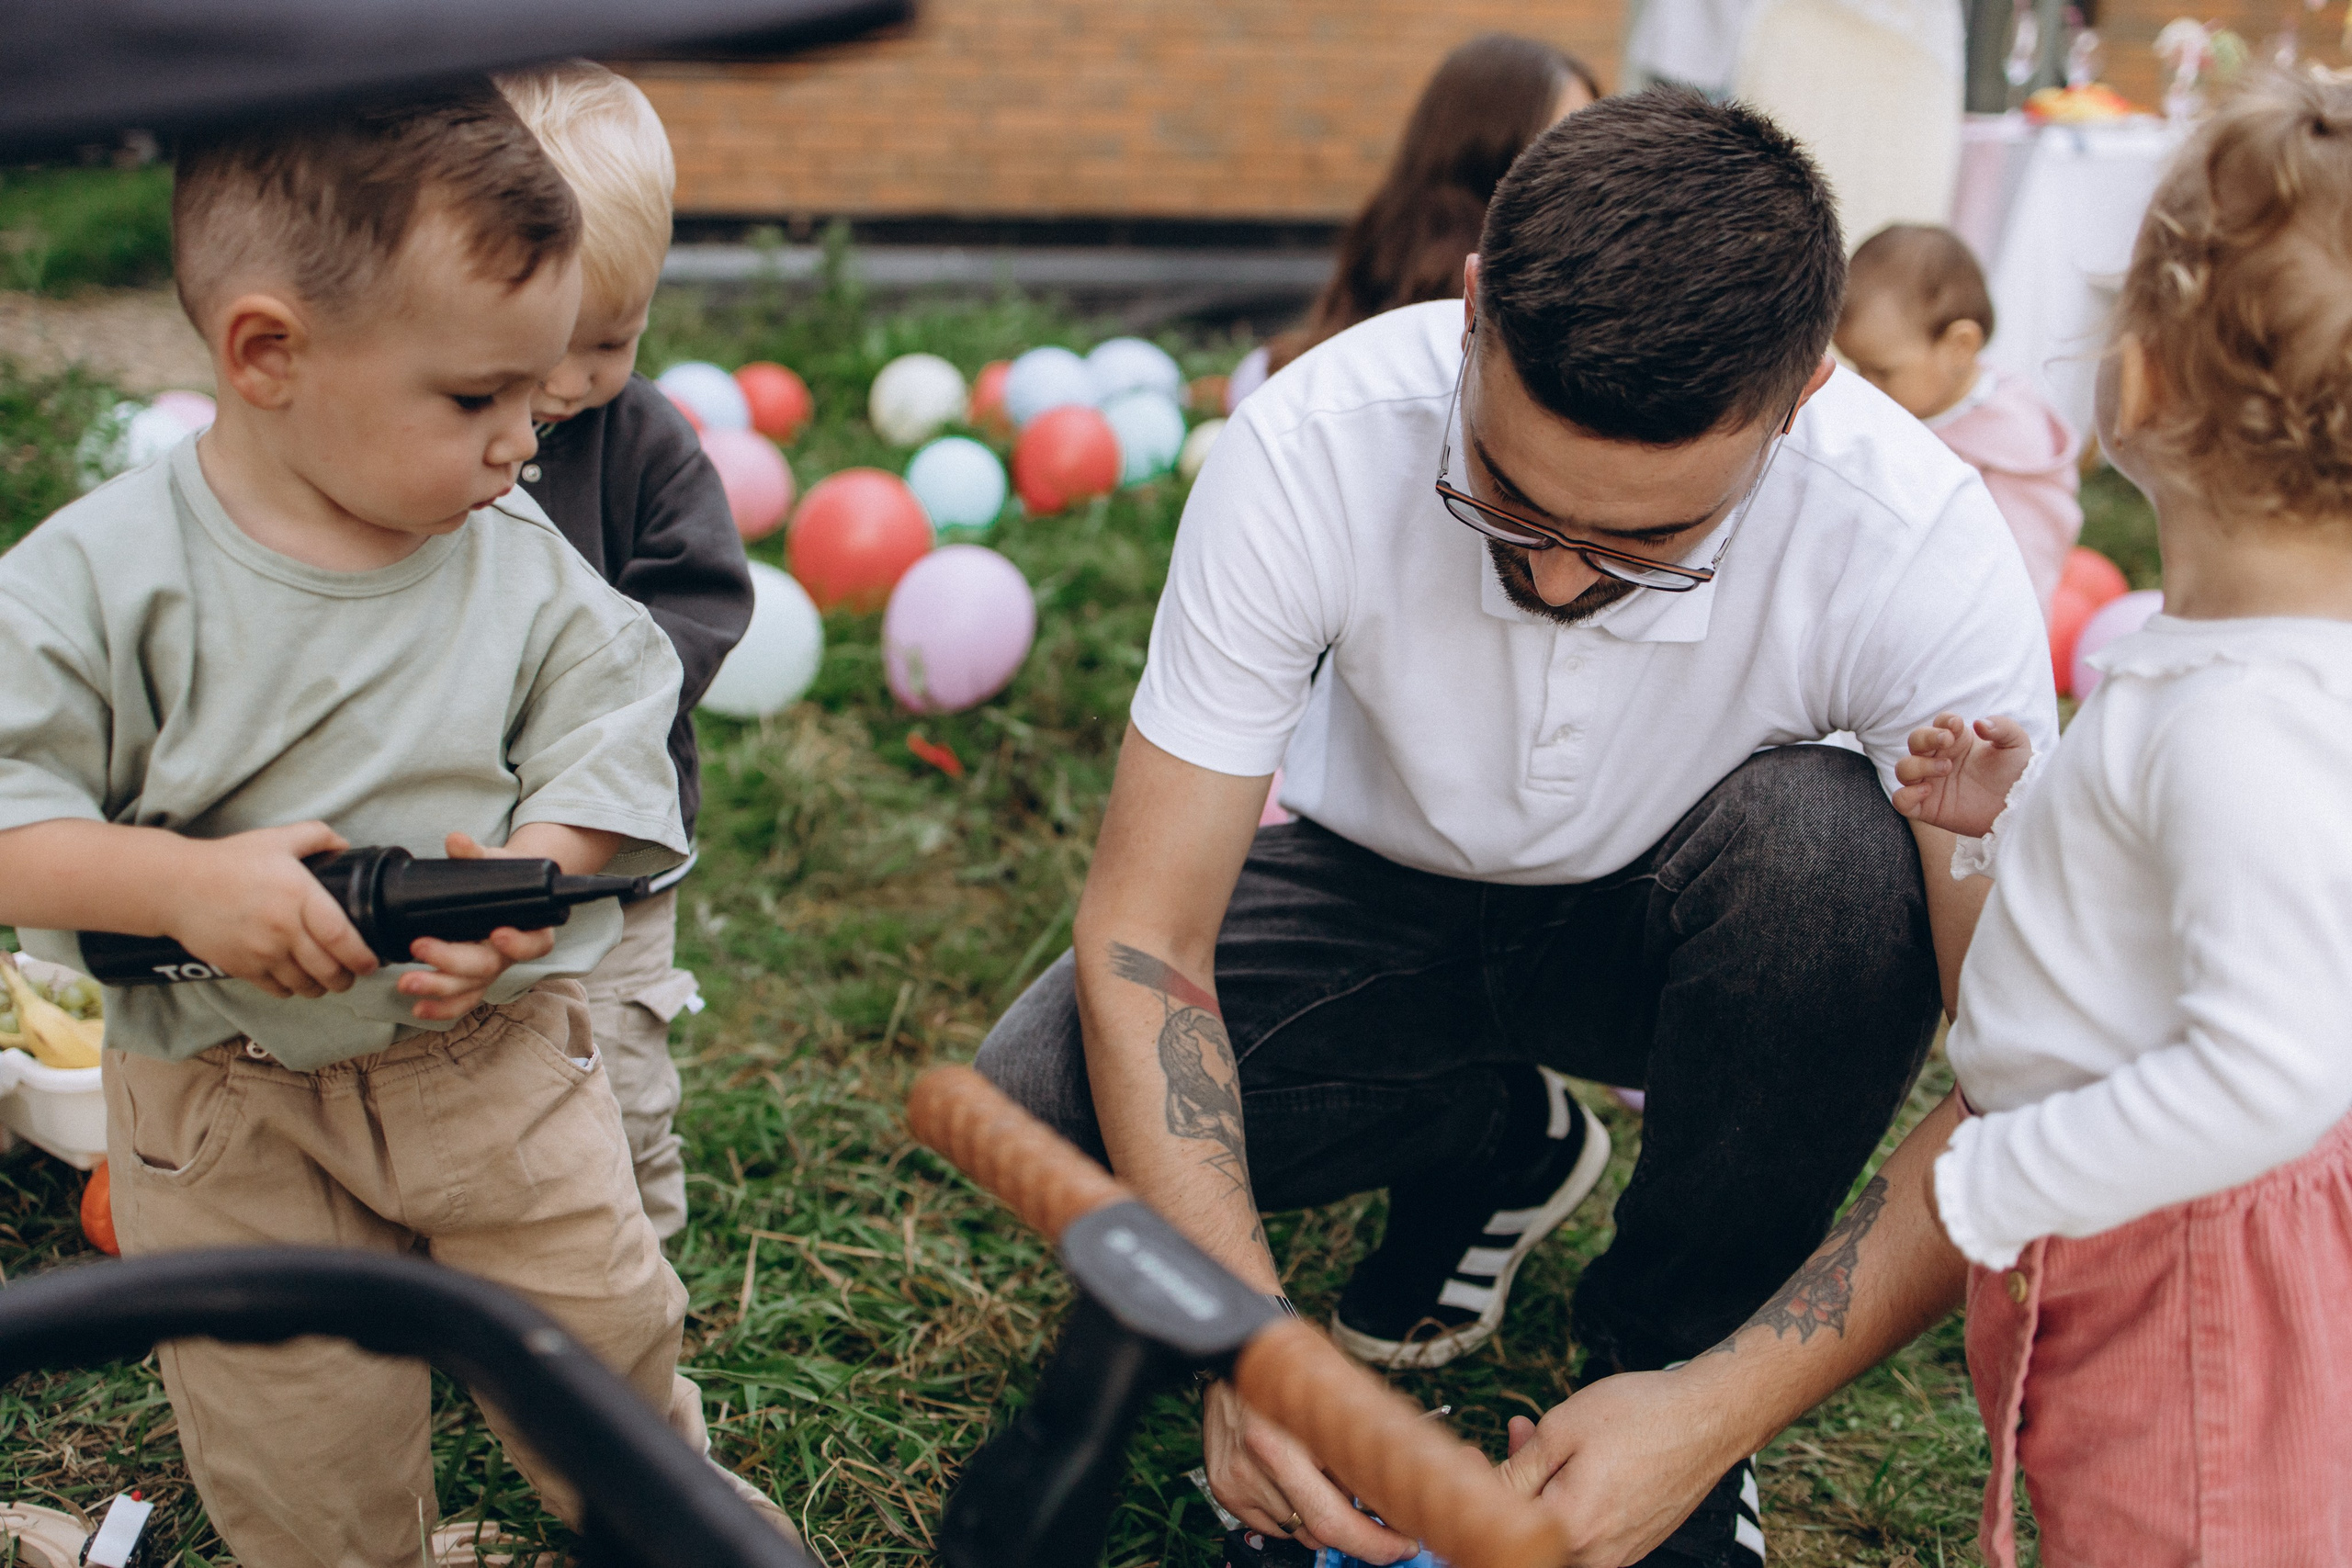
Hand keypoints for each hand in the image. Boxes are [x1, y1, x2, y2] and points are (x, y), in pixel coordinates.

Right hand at [164, 822, 378, 998]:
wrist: (175, 885)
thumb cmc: (228, 861)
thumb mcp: (277, 839)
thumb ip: (317, 836)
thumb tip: (345, 845)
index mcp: (299, 896)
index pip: (342, 938)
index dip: (363, 957)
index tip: (372, 962)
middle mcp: (283, 929)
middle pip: (329, 969)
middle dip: (347, 978)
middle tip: (353, 974)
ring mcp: (262, 952)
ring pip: (305, 984)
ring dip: (321, 987)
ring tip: (326, 979)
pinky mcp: (242, 968)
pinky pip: (278, 990)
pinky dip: (292, 990)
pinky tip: (296, 980)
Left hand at [393, 831, 555, 1019]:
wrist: (504, 891)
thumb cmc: (503, 875)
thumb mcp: (495, 860)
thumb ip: (475, 854)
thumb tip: (456, 841)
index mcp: (531, 927)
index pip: (534, 943)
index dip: (519, 944)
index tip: (498, 934)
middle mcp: (511, 954)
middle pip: (489, 967)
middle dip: (452, 962)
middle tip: (421, 947)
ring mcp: (491, 970)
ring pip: (471, 988)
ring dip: (439, 989)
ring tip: (407, 982)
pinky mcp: (472, 980)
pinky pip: (461, 1001)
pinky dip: (441, 1008)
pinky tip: (417, 1007)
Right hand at [1202, 1379, 1419, 1562]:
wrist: (1235, 1352)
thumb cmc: (1290, 1370)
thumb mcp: (1336, 1400)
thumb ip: (1358, 1449)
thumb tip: (1394, 1495)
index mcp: (1283, 1440)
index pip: (1333, 1518)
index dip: (1374, 1541)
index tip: (1402, 1544)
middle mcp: (1255, 1463)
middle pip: (1316, 1531)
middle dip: (1360, 1539)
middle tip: (1388, 1536)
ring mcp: (1236, 1479)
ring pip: (1296, 1529)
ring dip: (1321, 1515)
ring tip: (1326, 1477)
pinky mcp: (1223, 1487)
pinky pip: (1271, 1523)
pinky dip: (1292, 1511)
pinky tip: (1295, 1480)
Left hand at [1496, 1369, 1749, 1567]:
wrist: (1710, 1419)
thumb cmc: (1639, 1417)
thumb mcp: (1561, 1429)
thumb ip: (1517, 1469)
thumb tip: (1486, 1490)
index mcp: (1571, 1528)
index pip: (1505, 1519)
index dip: (1485, 1483)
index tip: (1475, 1455)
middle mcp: (1596, 1554)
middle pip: (1533, 1523)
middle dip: (1516, 1478)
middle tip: (1518, 1430)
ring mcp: (1619, 1553)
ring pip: (1561, 1522)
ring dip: (1545, 1483)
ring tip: (1545, 1436)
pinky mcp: (1634, 1543)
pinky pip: (1589, 1525)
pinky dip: (1574, 1493)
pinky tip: (1579, 1457)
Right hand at [1892, 713, 2031, 838]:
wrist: (2021, 811)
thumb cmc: (2018, 777)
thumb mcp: (2017, 746)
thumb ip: (2002, 727)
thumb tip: (1978, 723)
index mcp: (1959, 743)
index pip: (1939, 723)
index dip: (1943, 722)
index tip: (1957, 726)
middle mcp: (1940, 760)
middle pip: (1915, 741)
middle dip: (1926, 738)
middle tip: (1947, 743)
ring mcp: (1931, 784)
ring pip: (1903, 768)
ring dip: (1918, 764)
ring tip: (1946, 769)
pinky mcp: (1928, 808)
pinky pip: (1900, 800)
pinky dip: (1906, 794)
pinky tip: (1927, 791)